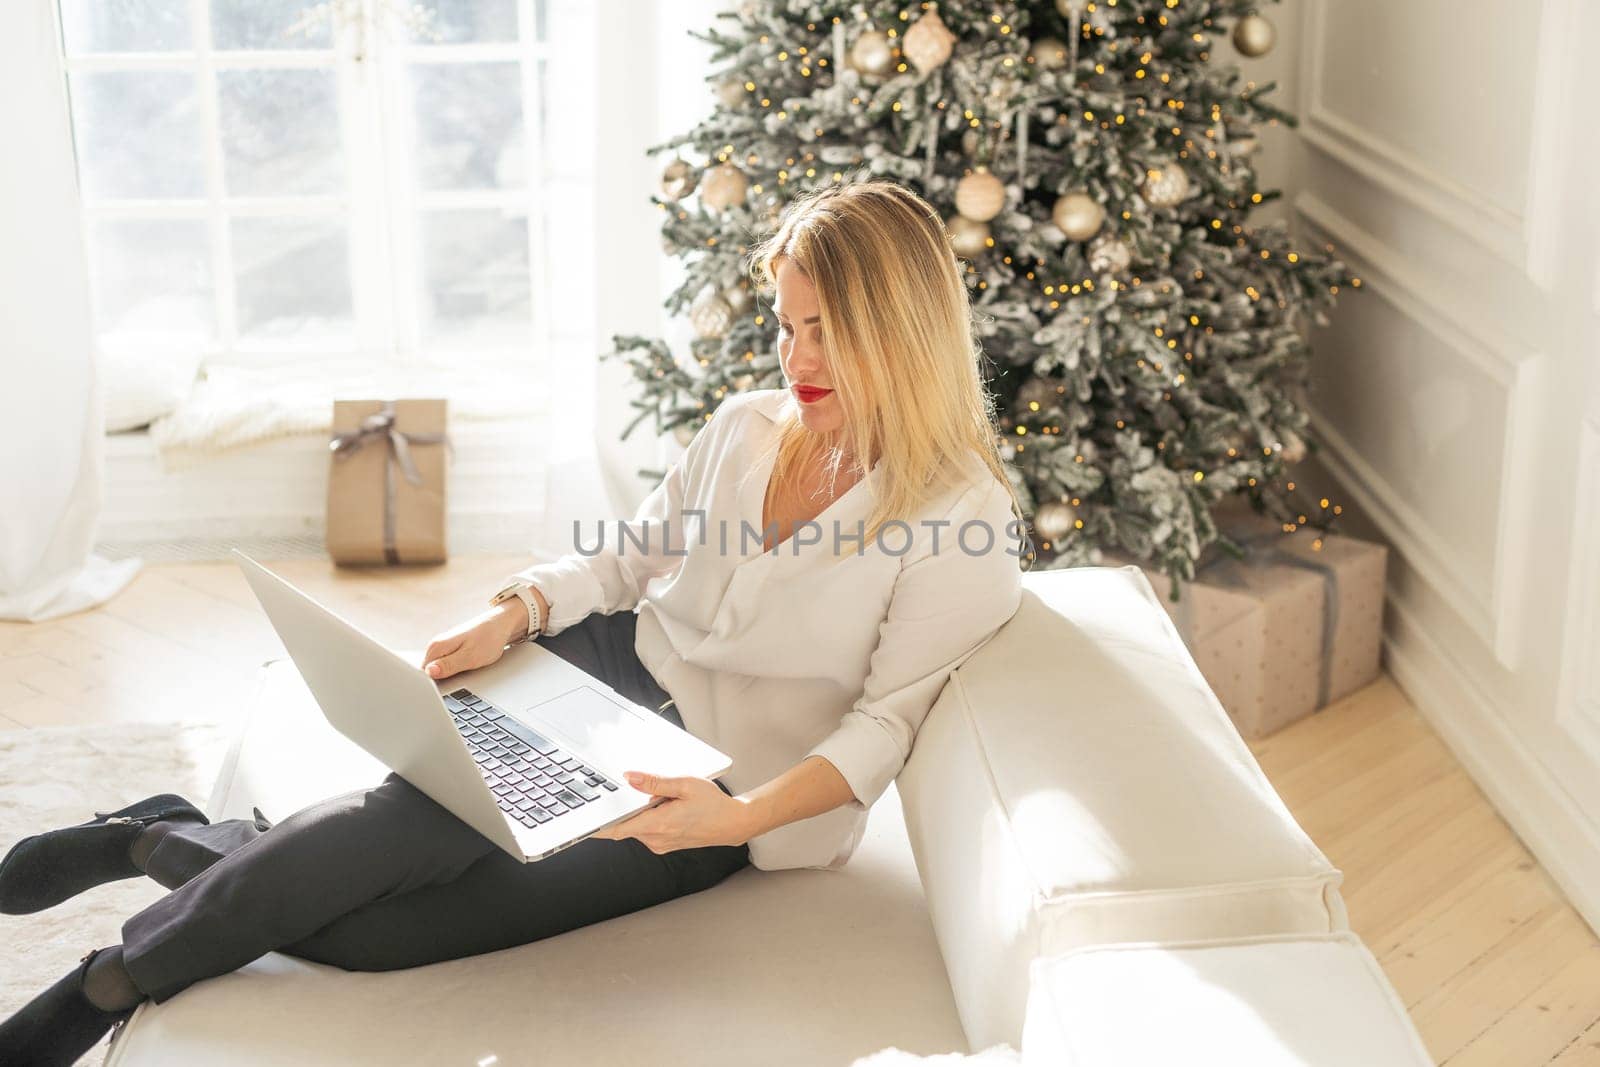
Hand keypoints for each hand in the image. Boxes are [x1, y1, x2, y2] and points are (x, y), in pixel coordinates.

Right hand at [419, 603, 525, 680]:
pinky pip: (443, 666)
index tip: (440, 692)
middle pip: (426, 673)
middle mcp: (435, 646)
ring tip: (461, 674)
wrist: (502, 624)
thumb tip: (429, 673)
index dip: (428, 686)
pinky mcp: (449, 649)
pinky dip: (450, 672)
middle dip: (436, 683)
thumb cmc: (488, 639)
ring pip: (436, 670)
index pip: (421, 674)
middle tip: (455, 683)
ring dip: (444, 678)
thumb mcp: (470, 657)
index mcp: (436, 647)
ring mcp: (442, 647)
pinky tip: (461, 671)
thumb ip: (448, 666)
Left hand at [589, 772, 756, 852]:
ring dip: (639, 812)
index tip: (582, 821)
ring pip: (636, 827)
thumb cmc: (713, 804)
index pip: (616, 829)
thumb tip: (629, 778)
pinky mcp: (664, 844)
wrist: (732, 824)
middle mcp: (656, 839)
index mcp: (658, 824)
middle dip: (625, 808)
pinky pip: (646, 830)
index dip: (597, 825)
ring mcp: (659, 844)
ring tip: (664, 797)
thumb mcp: (685, 784)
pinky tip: (665, 806)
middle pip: (625, 824)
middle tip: (635, 790)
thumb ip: (654, 783)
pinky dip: (647, 818)